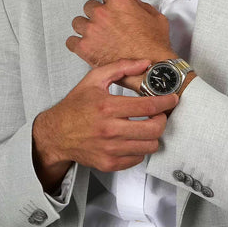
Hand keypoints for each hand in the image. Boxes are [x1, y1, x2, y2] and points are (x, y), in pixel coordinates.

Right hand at [32, 59, 177, 191]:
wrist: (55, 133)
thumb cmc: (75, 106)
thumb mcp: (94, 79)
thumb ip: (121, 67)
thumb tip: (144, 62)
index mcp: (108, 106)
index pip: (148, 105)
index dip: (165, 102)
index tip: (172, 99)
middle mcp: (110, 129)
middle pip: (153, 129)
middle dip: (162, 120)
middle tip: (160, 114)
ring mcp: (109, 149)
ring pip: (149, 146)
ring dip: (153, 135)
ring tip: (148, 125)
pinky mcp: (108, 163)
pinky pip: (137, 158)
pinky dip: (140, 148)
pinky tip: (134, 138)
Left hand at [66, 0, 176, 67]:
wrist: (150, 68)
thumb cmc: (154, 45)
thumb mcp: (156, 18)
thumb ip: (142, 7)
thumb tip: (134, 4)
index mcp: (118, 1)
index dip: (110, 4)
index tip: (112, 11)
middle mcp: (102, 13)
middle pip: (90, 7)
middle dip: (97, 15)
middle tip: (104, 25)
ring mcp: (92, 30)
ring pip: (78, 22)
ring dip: (85, 28)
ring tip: (94, 36)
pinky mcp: (85, 48)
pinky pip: (71, 42)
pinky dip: (77, 44)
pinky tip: (85, 46)